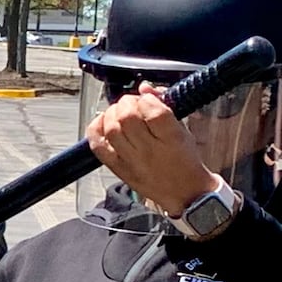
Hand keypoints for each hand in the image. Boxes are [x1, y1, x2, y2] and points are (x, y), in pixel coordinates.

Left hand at [86, 82, 218, 214]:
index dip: (146, 99)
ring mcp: (132, 161)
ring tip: (119, 112)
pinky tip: (102, 122)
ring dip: (112, 113)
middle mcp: (150, 151)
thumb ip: (165, 107)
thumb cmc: (185, 159)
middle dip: (126, 103)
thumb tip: (145, 87)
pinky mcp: (118, 169)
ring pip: (112, 129)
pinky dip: (95, 130)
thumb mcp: (183, 130)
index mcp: (173, 139)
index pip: (154, 112)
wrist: (186, 193)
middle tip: (131, 103)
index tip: (147, 97)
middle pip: (128, 118)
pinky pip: (98, 146)